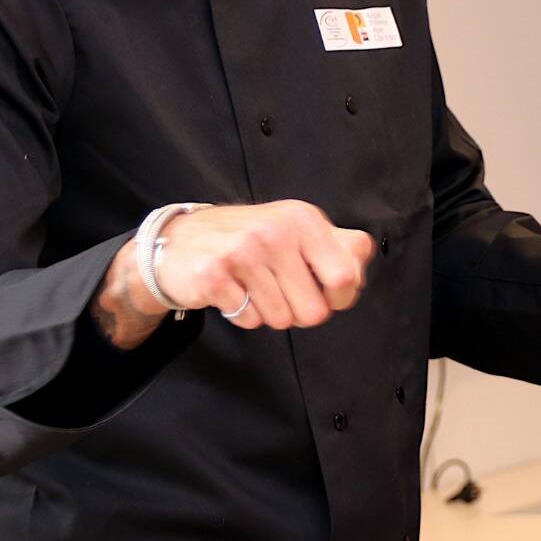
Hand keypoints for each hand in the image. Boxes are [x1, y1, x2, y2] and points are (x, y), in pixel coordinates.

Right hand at [139, 201, 373, 329]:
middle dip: (303, 312)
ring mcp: (242, 252)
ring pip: (282, 319)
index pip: (346, 277)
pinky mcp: (214, 276)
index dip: (340, 297)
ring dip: (271, 312)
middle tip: (285, 293)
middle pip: (315, 310)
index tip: (324, 291)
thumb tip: (359, 272)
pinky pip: (250, 320)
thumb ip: (340, 247)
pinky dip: (244, 314)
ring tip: (255, 287)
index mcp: (305, 219)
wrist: (181, 240)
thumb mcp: (298, 229)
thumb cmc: (251, 239)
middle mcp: (276, 232)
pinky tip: (234, 291)